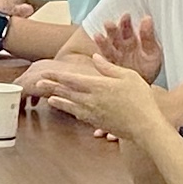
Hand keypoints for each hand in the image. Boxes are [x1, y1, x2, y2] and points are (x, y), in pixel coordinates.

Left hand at [26, 48, 158, 139]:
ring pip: (71, 106)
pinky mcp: (99, 123)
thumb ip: (109, 67)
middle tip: (37, 85)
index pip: (71, 79)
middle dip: (51, 88)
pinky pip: (81, 116)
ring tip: (49, 99)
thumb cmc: (141, 99)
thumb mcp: (128, 76)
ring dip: (59, 101)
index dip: (56, 76)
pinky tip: (70, 110)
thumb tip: (95, 58)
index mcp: (97, 86)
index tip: (44, 73)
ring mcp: (94, 113)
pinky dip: (72, 111)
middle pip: (67, 93)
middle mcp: (91, 100)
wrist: (145, 126)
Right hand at [92, 13, 160, 84]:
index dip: (127, 23)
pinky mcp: (110, 66)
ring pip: (109, 45)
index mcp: (134, 41)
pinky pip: (105, 57)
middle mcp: (123, 47)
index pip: (129, 29)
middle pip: (117, 35)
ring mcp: (116, 56)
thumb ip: (149, 37)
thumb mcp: (153, 53)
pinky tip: (97, 42)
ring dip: (105, 39)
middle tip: (110, 24)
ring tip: (100, 34)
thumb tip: (147, 19)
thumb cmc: (148, 69)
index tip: (126, 15)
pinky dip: (101, 48)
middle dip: (114, 29)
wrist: (142, 89)